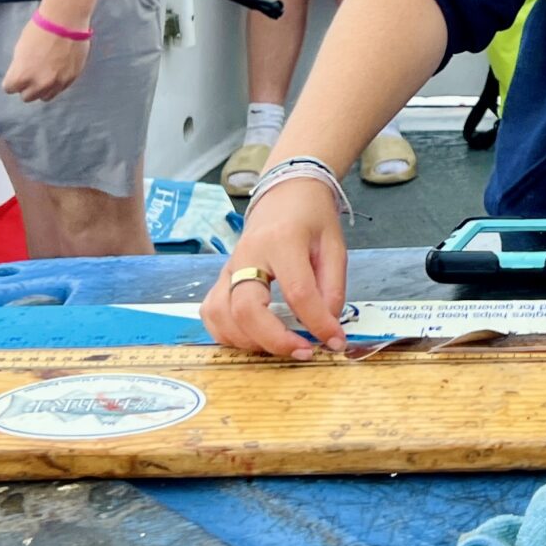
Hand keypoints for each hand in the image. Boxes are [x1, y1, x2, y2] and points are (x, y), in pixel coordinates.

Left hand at [2, 17, 89, 103]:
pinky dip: (57, 83)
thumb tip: (24, 73)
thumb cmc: (39, 30)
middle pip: (27, 97)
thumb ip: (21, 67)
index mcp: (21, 76)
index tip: (17, 72)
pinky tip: (58, 70)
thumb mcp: (20, 49)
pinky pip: (60, 89)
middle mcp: (38, 84)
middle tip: (32, 74)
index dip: (13, 79)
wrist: (65, 22)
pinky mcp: (71, 79)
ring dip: (43, 88)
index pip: (9, 88)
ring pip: (45, 97)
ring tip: (46, 74)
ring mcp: (56, 83)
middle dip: (27, 87)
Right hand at [203, 176, 348, 358]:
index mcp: (282, 241)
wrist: (285, 194)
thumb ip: (332, 287)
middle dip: (275, 340)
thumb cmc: (312, 219)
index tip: (334, 341)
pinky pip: (211, 313)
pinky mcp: (220, 277)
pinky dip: (227, 334)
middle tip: (304, 351)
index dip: (317, 323)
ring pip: (221, 315)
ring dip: (250, 341)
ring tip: (280, 345)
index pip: (297, 291)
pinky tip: (253, 338)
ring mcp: (228, 267)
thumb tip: (327, 327)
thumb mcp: (334, 246)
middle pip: (246, 309)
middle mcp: (247, 255)